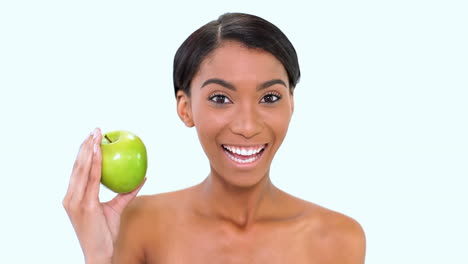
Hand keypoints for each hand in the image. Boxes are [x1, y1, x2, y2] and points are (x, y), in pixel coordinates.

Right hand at [63, 128, 145, 262]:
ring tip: (95, 136)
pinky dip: (95, 164)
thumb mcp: (116, 209)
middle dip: (85, 146)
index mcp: (73, 197)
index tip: (92, 137)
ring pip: (82, 170)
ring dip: (89, 150)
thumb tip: (142, 178)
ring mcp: (75, 201)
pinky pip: (92, 180)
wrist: (100, 252)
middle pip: (78, 166)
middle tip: (95, 130)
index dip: (83, 152)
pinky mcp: (84, 206)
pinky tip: (100, 153)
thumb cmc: (106, 232)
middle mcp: (71, 197)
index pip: (78, 170)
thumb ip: (126, 193)